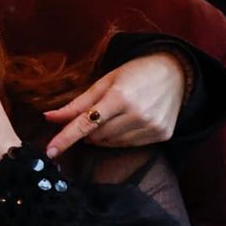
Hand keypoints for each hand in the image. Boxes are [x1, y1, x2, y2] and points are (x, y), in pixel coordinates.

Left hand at [43, 51, 184, 156]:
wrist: (177, 73)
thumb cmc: (136, 73)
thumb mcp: (104, 82)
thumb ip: (77, 104)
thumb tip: (48, 117)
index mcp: (120, 97)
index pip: (85, 124)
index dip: (65, 138)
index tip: (49, 152)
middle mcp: (137, 114)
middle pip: (96, 136)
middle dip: (88, 130)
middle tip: (95, 115)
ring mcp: (151, 127)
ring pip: (110, 143)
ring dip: (103, 135)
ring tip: (114, 115)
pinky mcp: (162, 135)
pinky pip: (129, 145)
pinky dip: (120, 137)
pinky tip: (128, 122)